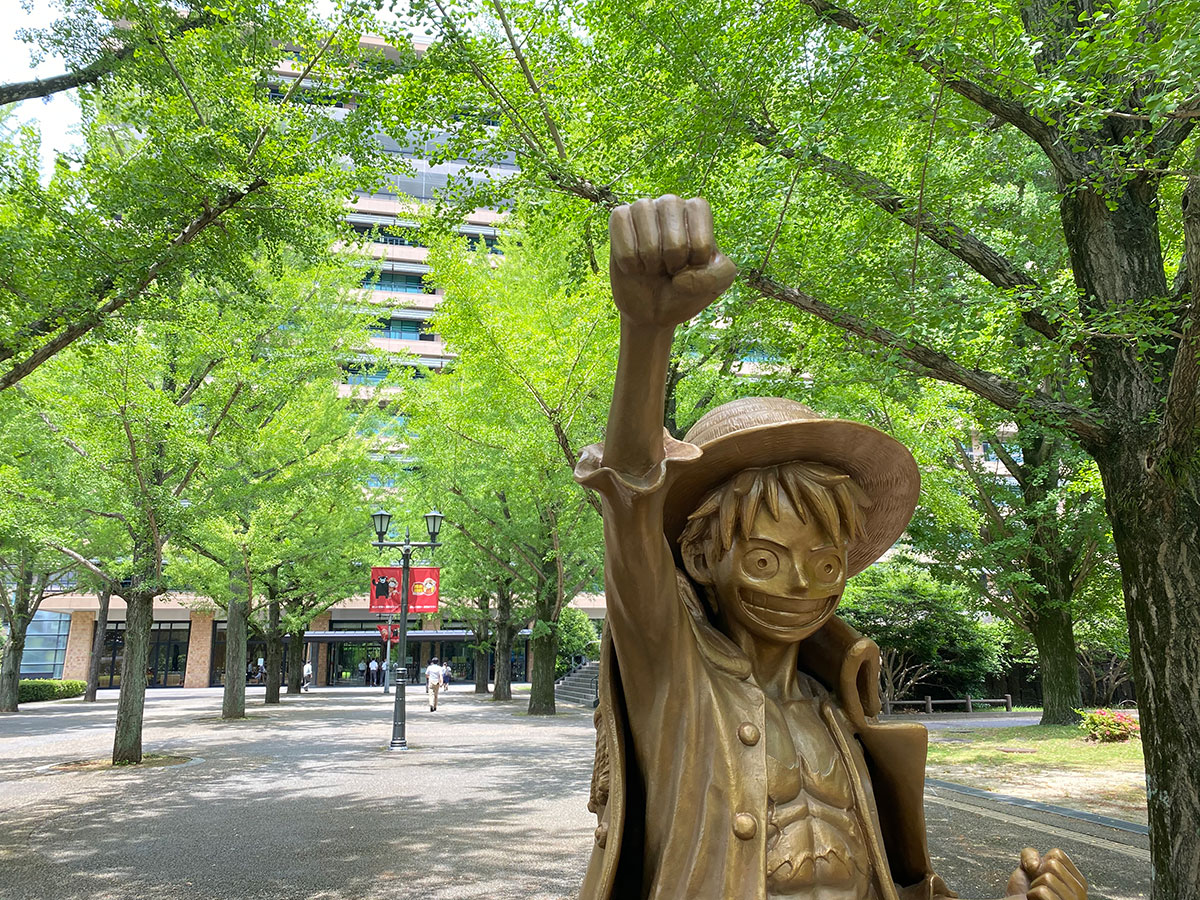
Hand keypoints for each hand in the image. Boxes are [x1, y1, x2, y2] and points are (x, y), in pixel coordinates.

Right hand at [609, 195, 736, 328]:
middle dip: (674, 264)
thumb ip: (720, 274)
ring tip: (653, 266)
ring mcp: (643, 208)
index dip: (698, 253)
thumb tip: (680, 277)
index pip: (701, 223)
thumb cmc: (686, 289)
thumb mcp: (718, 283)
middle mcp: (671, 203)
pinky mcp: (619, 217)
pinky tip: (634, 265)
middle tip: (671, 268)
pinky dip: (628, 258)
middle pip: (675, 239)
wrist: (654, 310)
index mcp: (697, 210)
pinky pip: (621, 228)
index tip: (693, 264)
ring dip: (650, 261)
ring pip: (647, 235)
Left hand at [1006, 848, 1086, 899]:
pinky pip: (1043, 892)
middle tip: (1038, 888)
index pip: (1057, 854)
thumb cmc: (1023, 895)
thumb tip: (1036, 862)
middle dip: (1037, 875)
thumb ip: (1031, 855)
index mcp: (1076, 881)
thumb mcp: (1027, 869)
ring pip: (1048, 877)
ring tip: (1037, 898)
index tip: (1039, 877)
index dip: (1040, 863)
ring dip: (1034, 887)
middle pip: (1053, 865)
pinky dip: (1032, 896)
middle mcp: (1080, 893)